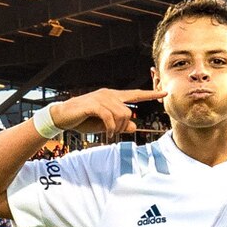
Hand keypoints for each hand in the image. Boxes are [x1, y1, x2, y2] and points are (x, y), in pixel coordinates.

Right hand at [49, 89, 166, 138]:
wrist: (62, 116)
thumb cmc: (84, 119)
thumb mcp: (105, 125)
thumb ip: (120, 125)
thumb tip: (134, 127)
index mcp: (113, 96)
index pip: (135, 95)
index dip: (151, 94)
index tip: (164, 93)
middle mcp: (109, 94)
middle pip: (129, 112)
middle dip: (124, 127)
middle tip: (114, 133)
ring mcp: (101, 98)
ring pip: (121, 115)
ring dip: (117, 128)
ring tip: (109, 133)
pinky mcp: (94, 104)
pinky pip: (110, 117)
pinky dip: (110, 128)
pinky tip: (107, 134)